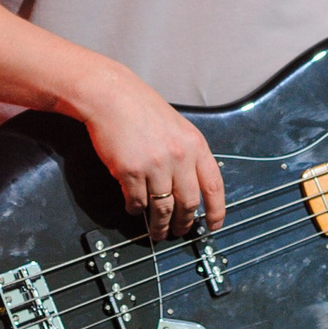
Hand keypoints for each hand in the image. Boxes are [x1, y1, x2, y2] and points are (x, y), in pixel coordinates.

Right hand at [74, 64, 225, 241]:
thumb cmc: (142, 109)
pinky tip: (134, 209)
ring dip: (160, 225)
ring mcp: (155, 166)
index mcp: (195, 145)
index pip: (213, 186)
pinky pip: (137, 202)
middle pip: (188, 203)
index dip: (216, 210)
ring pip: (163, 208)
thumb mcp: (178, 128)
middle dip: (184, 223)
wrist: (111, 96)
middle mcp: (179, 157)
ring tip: (157, 231)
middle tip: (179, 232)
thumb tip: (190, 186)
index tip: (213, 225)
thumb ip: (187, 155)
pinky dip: (136, 209)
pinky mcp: (131, 172)